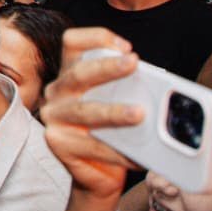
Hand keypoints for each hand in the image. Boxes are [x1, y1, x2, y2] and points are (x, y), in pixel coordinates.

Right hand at [41, 28, 142, 198]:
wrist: (97, 172)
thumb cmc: (112, 132)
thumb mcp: (116, 102)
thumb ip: (127, 90)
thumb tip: (156, 89)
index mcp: (70, 74)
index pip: (72, 43)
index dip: (96, 38)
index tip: (126, 47)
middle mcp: (57, 92)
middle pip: (78, 73)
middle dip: (107, 66)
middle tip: (133, 63)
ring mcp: (54, 118)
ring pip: (84, 111)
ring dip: (113, 111)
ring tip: (139, 114)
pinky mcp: (58, 144)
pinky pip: (92, 146)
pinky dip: (118, 152)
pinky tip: (139, 157)